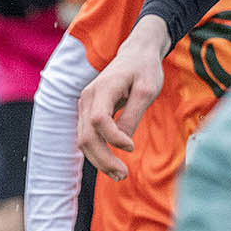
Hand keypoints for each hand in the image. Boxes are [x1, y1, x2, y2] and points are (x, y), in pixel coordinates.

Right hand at [77, 17, 169, 179]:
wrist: (135, 55)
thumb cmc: (144, 70)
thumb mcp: (147, 90)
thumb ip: (133, 115)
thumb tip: (124, 141)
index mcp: (102, 89)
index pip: (99, 120)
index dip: (113, 138)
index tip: (132, 147)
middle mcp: (88, 98)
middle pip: (86, 136)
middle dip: (103, 159)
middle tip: (123, 175)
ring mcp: (84, 106)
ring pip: (84, 140)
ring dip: (99, 160)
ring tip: (120, 175)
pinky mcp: (88, 113)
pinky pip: (88, 137)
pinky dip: (98, 153)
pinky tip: (112, 164)